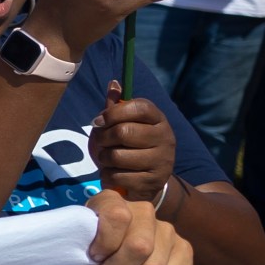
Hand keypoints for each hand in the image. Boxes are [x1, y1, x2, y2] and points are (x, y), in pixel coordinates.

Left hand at [83, 189, 193, 264]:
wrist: (119, 241)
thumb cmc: (92, 239)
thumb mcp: (81, 232)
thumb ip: (82, 237)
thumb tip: (83, 258)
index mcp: (114, 200)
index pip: (117, 217)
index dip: (104, 242)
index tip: (92, 257)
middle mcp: (145, 211)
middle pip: (139, 247)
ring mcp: (168, 230)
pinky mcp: (184, 249)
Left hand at [90, 81, 175, 201]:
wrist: (149, 181)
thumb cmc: (131, 147)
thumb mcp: (125, 125)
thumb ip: (117, 107)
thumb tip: (113, 83)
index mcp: (158, 120)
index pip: (139, 107)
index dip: (113, 112)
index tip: (99, 121)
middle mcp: (166, 138)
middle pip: (123, 132)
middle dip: (103, 139)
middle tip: (102, 143)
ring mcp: (162, 161)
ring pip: (116, 156)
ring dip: (103, 158)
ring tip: (108, 159)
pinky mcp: (153, 181)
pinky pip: (117, 176)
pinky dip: (107, 176)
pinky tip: (114, 174)